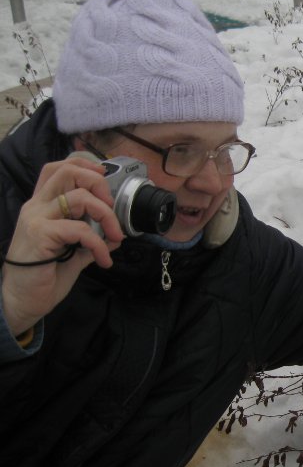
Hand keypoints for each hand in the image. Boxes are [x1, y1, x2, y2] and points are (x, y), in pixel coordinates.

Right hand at [1, 157, 123, 334]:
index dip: (82, 165)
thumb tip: (115, 236)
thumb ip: (92, 240)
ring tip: (115, 236)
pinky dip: (99, 243)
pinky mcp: (40, 234)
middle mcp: (36, 207)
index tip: (103, 176)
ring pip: (78, 197)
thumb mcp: (74, 253)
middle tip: (110, 207)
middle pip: (67, 172)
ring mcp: (36, 219)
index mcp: (42, 206)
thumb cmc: (44, 277)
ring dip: (106, 215)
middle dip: (97, 183)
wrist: (23, 301)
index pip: (57, 169)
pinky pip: (80, 228)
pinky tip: (103, 260)